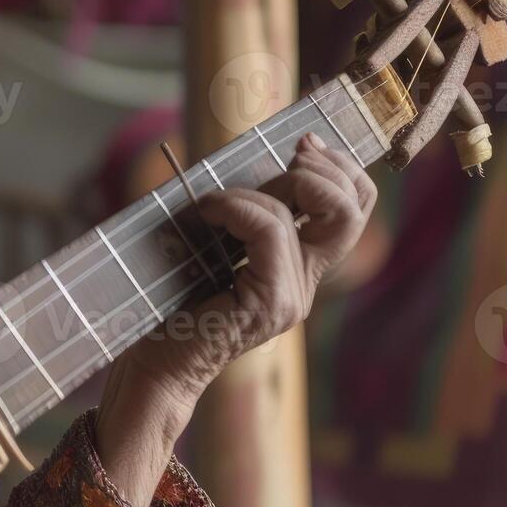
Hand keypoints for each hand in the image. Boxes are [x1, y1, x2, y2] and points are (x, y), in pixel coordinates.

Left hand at [94, 132, 374, 506]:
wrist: (152, 363)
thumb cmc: (167, 301)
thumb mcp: (210, 243)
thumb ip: (238, 213)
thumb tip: (237, 162)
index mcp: (299, 267)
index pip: (353, 209)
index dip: (340, 168)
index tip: (303, 143)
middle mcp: (305, 283)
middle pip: (352, 208)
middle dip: (323, 167)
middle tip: (285, 158)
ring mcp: (292, 296)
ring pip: (302, 214)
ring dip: (252, 192)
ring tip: (209, 205)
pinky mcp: (269, 304)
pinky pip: (269, 233)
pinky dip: (234, 208)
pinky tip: (204, 214)